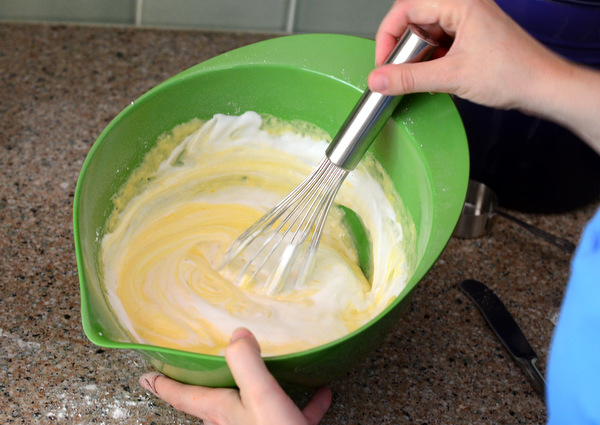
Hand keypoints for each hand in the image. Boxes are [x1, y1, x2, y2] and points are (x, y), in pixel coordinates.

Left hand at [139, 328, 331, 424]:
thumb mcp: (262, 398)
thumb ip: (247, 365)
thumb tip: (237, 334)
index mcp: (221, 411)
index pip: (183, 395)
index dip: (163, 384)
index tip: (145, 375)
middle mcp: (233, 422)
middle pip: (211, 402)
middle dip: (204, 384)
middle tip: (200, 365)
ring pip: (250, 407)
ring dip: (253, 390)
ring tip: (261, 371)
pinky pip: (290, 415)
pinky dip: (303, 404)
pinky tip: (321, 393)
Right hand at [368, 0, 599, 150]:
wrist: (545, 87)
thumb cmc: (513, 74)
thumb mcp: (452, 77)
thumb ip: (410, 78)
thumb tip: (378, 79)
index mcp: (460, 3)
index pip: (406, 8)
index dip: (388, 36)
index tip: (383, 63)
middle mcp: (464, 6)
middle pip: (416, 19)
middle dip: (403, 47)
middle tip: (399, 71)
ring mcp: (470, 21)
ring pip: (427, 33)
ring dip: (418, 56)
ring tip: (421, 77)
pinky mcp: (474, 37)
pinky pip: (441, 43)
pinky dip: (432, 60)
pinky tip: (435, 78)